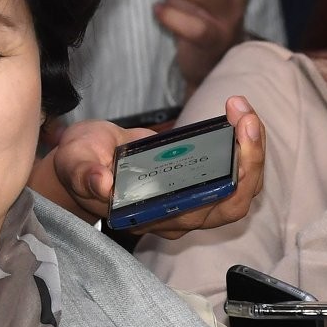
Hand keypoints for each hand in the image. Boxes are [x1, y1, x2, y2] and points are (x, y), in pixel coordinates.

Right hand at [52, 96, 264, 237]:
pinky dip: (241, 141)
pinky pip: (231, 168)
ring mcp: (189, 197)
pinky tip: (237, 114)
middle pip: (233, 200)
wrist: (83, 158)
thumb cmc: (81, 163)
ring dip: (250, 148)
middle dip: (250, 159)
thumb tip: (102, 184)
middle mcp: (177, 214)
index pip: (205, 213)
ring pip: (238, 185)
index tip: (232, 144)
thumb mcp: (75, 163)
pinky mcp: (194, 177)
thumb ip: (86, 174)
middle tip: (246, 118)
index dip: (229, 183)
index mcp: (152, 216)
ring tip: (243, 110)